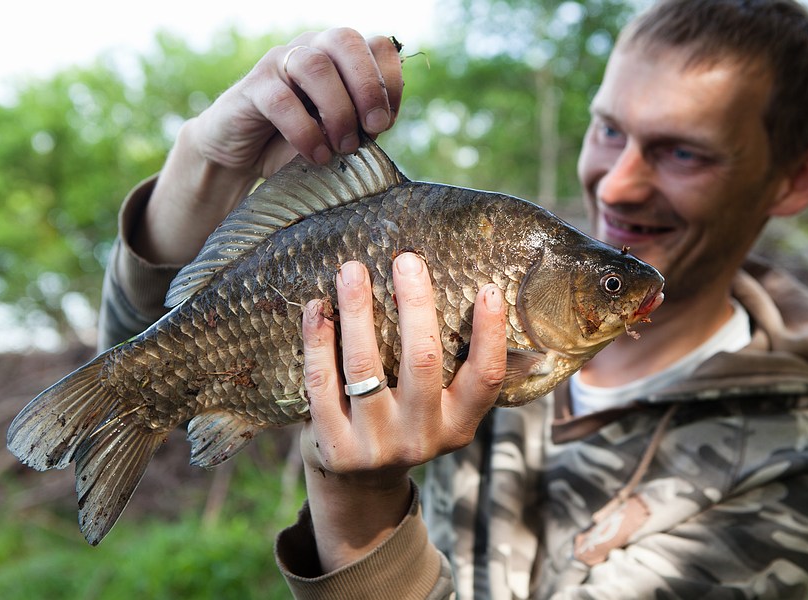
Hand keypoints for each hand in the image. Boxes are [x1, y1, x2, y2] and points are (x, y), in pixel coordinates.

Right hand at [132, 28, 403, 264]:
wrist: (243, 157)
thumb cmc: (299, 142)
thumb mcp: (340, 132)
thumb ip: (363, 121)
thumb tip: (383, 119)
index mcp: (339, 56)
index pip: (376, 44)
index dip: (389, 81)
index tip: (386, 122)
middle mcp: (310, 49)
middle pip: (345, 40)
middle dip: (368, 86)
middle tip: (374, 128)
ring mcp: (278, 64)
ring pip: (313, 66)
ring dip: (337, 110)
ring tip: (343, 146)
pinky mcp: (251, 89)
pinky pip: (280, 100)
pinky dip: (304, 131)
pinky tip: (316, 155)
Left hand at [299, 252, 506, 571]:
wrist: (357, 486)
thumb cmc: (402, 423)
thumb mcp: (438, 410)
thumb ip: (449, 368)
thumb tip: (461, 291)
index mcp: (458, 426)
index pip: (485, 379)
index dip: (490, 334)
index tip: (489, 288)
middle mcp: (422, 438)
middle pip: (423, 361)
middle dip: (416, 304)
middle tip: (406, 260)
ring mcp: (376, 445)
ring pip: (366, 366)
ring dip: (358, 311)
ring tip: (352, 270)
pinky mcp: (334, 446)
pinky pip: (323, 382)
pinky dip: (317, 340)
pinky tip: (316, 307)